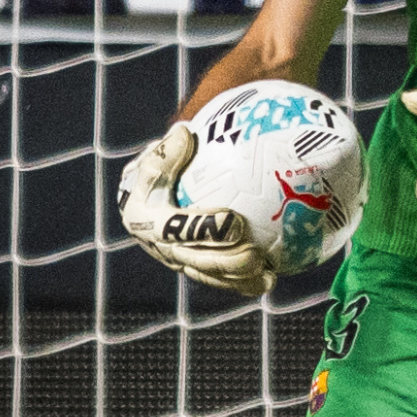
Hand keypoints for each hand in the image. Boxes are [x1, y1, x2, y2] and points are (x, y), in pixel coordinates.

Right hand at [116, 125, 274, 295]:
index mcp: (145, 219)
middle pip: (196, 260)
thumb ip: (168, 151)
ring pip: (209, 276)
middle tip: (255, 256)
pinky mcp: (194, 269)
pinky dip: (243, 282)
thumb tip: (185, 134)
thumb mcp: (156, 158)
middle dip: (227, 262)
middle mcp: (161, 246)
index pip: (174, 228)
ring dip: (239, 279)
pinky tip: (270, 279)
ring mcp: (178, 261)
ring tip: (268, 279)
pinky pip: (220, 279)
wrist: (146, 196)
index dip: (204, 229)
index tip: (235, 222)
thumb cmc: (158, 170)